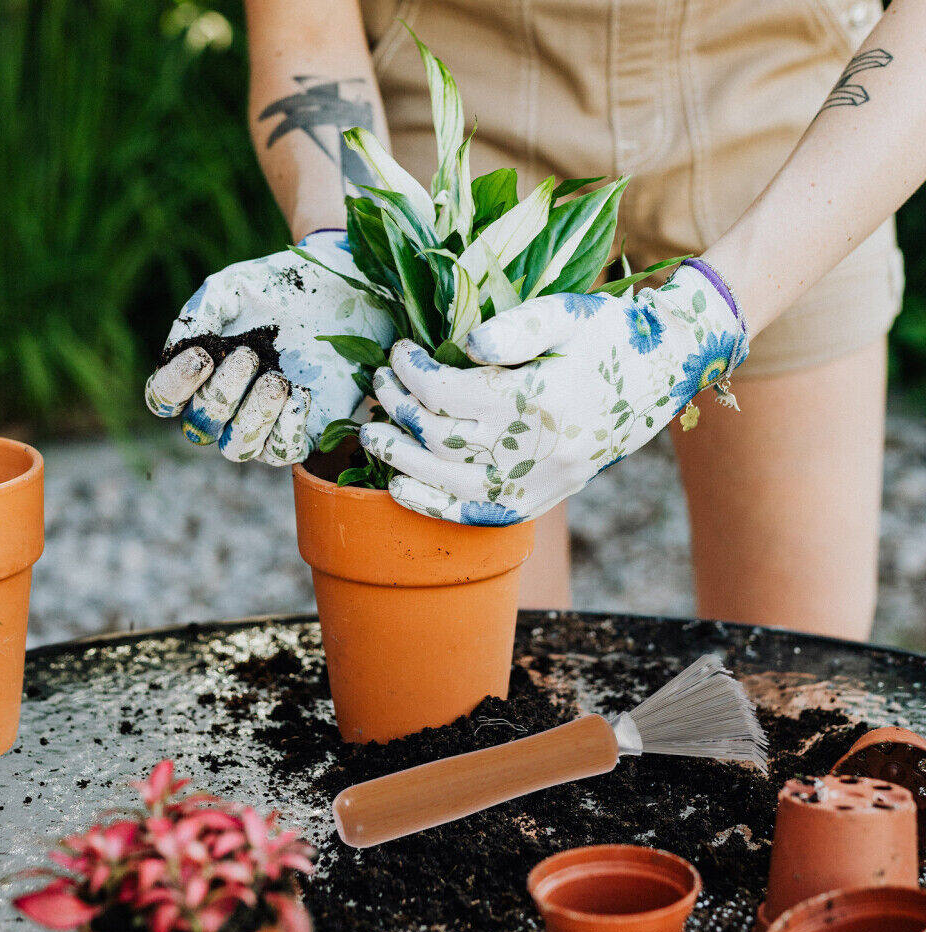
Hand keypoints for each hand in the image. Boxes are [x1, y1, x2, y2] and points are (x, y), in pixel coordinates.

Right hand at [145, 231, 392, 464]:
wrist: (339, 290)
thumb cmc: (279, 288)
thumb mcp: (235, 287)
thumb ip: (201, 311)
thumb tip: (176, 347)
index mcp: (198, 374)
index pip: (164, 399)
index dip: (175, 385)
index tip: (201, 355)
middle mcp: (224, 407)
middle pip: (201, 427)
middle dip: (222, 394)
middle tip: (248, 355)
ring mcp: (262, 424)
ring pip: (238, 449)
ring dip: (254, 416)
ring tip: (277, 380)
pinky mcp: (302, 431)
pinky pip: (283, 453)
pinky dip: (288, 427)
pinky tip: (300, 393)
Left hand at [359, 262, 747, 523]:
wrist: (664, 373)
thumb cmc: (609, 334)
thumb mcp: (567, 312)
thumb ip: (515, 327)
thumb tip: (463, 348)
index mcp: (541, 398)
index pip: (449, 393)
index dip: (412, 372)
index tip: (399, 352)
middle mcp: (540, 449)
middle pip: (442, 438)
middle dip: (398, 409)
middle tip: (377, 386)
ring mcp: (544, 482)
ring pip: (452, 482)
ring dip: (403, 460)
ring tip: (372, 435)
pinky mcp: (545, 498)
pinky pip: (483, 513)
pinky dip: (437, 506)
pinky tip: (401, 490)